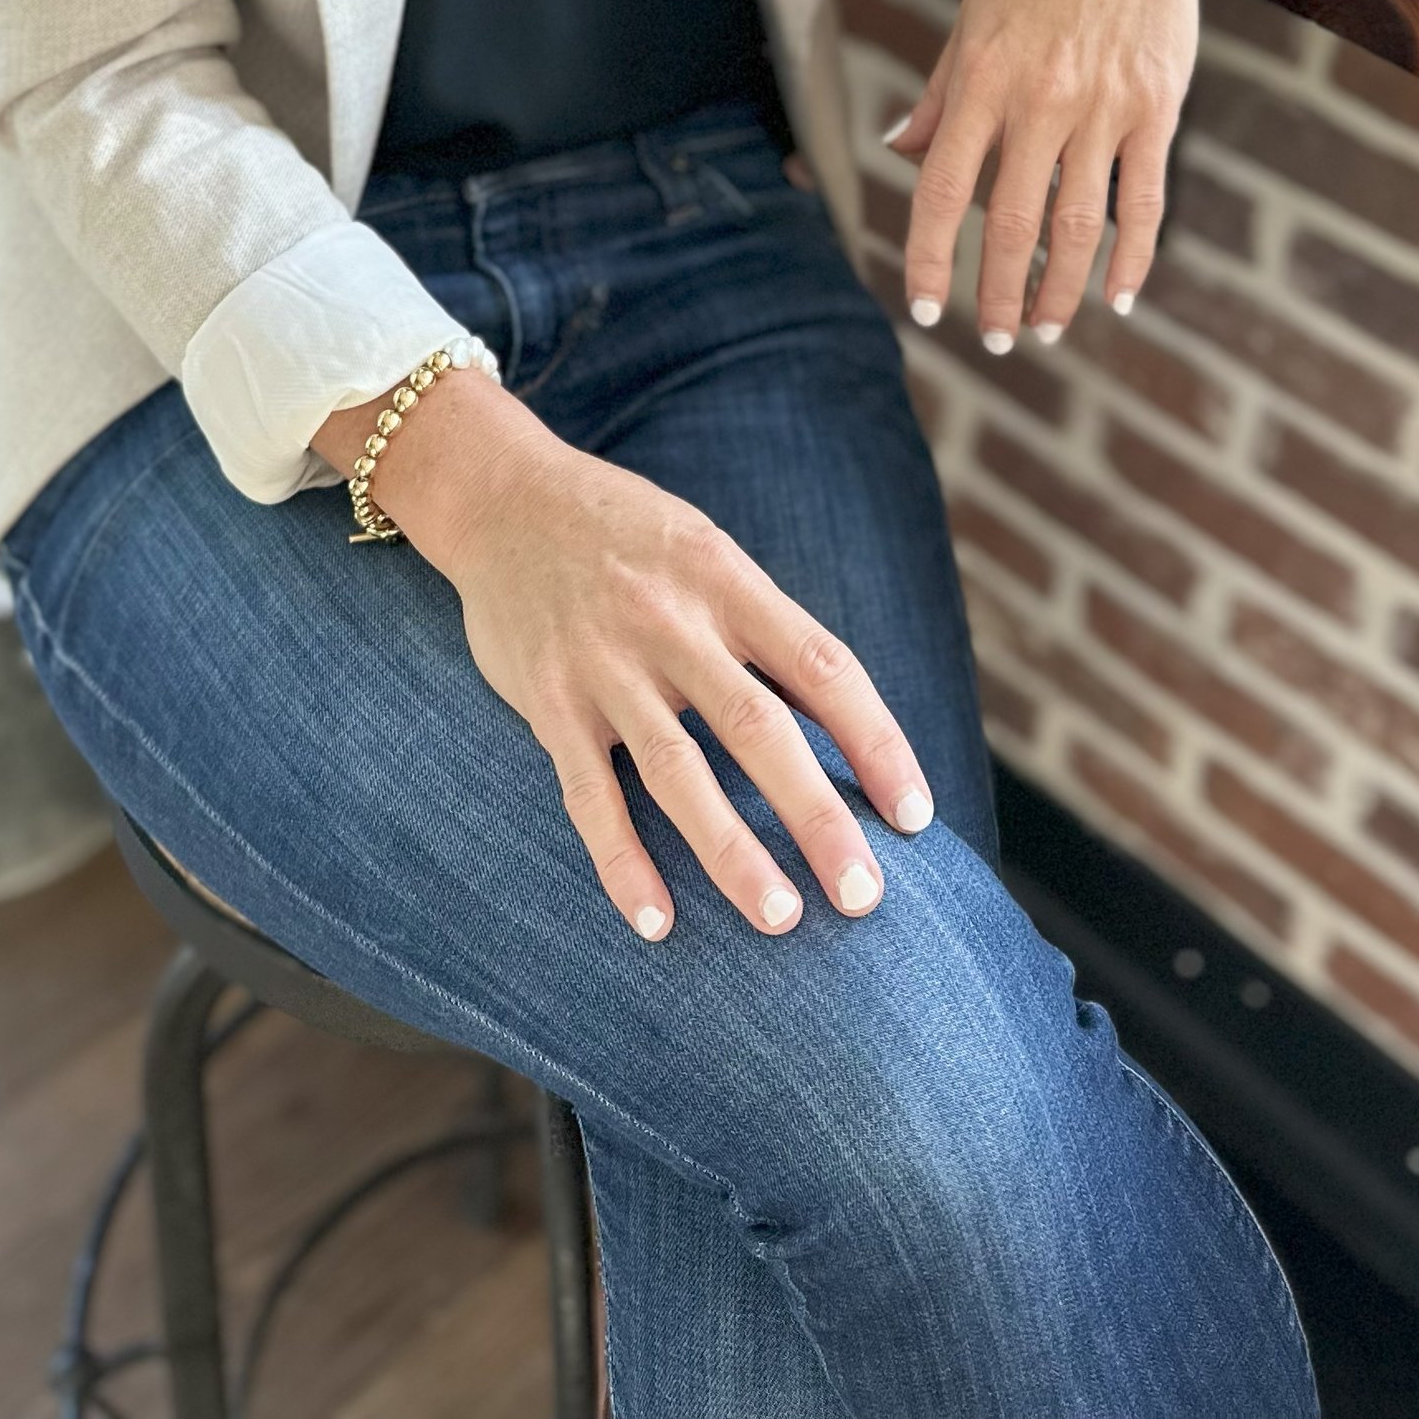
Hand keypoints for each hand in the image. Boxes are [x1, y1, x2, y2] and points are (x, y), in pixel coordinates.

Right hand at [313, 367, 936, 939]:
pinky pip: (589, 794)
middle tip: (864, 896)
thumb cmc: (629, 535)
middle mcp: (670, 620)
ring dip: (731, 851)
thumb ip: (762, 628)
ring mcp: (605, 664)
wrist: (503, 496)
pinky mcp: (548, 700)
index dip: (875, 742)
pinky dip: (622, 861)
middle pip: (759, 728)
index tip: (915, 816)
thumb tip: (842, 726)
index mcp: (725, 579)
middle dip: (816, 816)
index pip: (822, 666)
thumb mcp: (706, 551)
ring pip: (677, 771)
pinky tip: (656, 923)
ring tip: (781, 920)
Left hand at [885, 0, 1270, 352]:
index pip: (941, 189)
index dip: (929, 257)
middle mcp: (1040, 97)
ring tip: (1044, 329)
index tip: (925, 309)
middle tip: (995, 341)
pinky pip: (1143, 202)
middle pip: (1011, 224)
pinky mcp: (1158, 107)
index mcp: (982, 76)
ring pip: (1078, 226)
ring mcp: (1104, 106)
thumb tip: (902, 153)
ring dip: (1059, 291)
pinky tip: (1118, 295)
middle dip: (998, 294)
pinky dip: (1132, 258)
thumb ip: (942, 94)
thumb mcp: (973, 17)